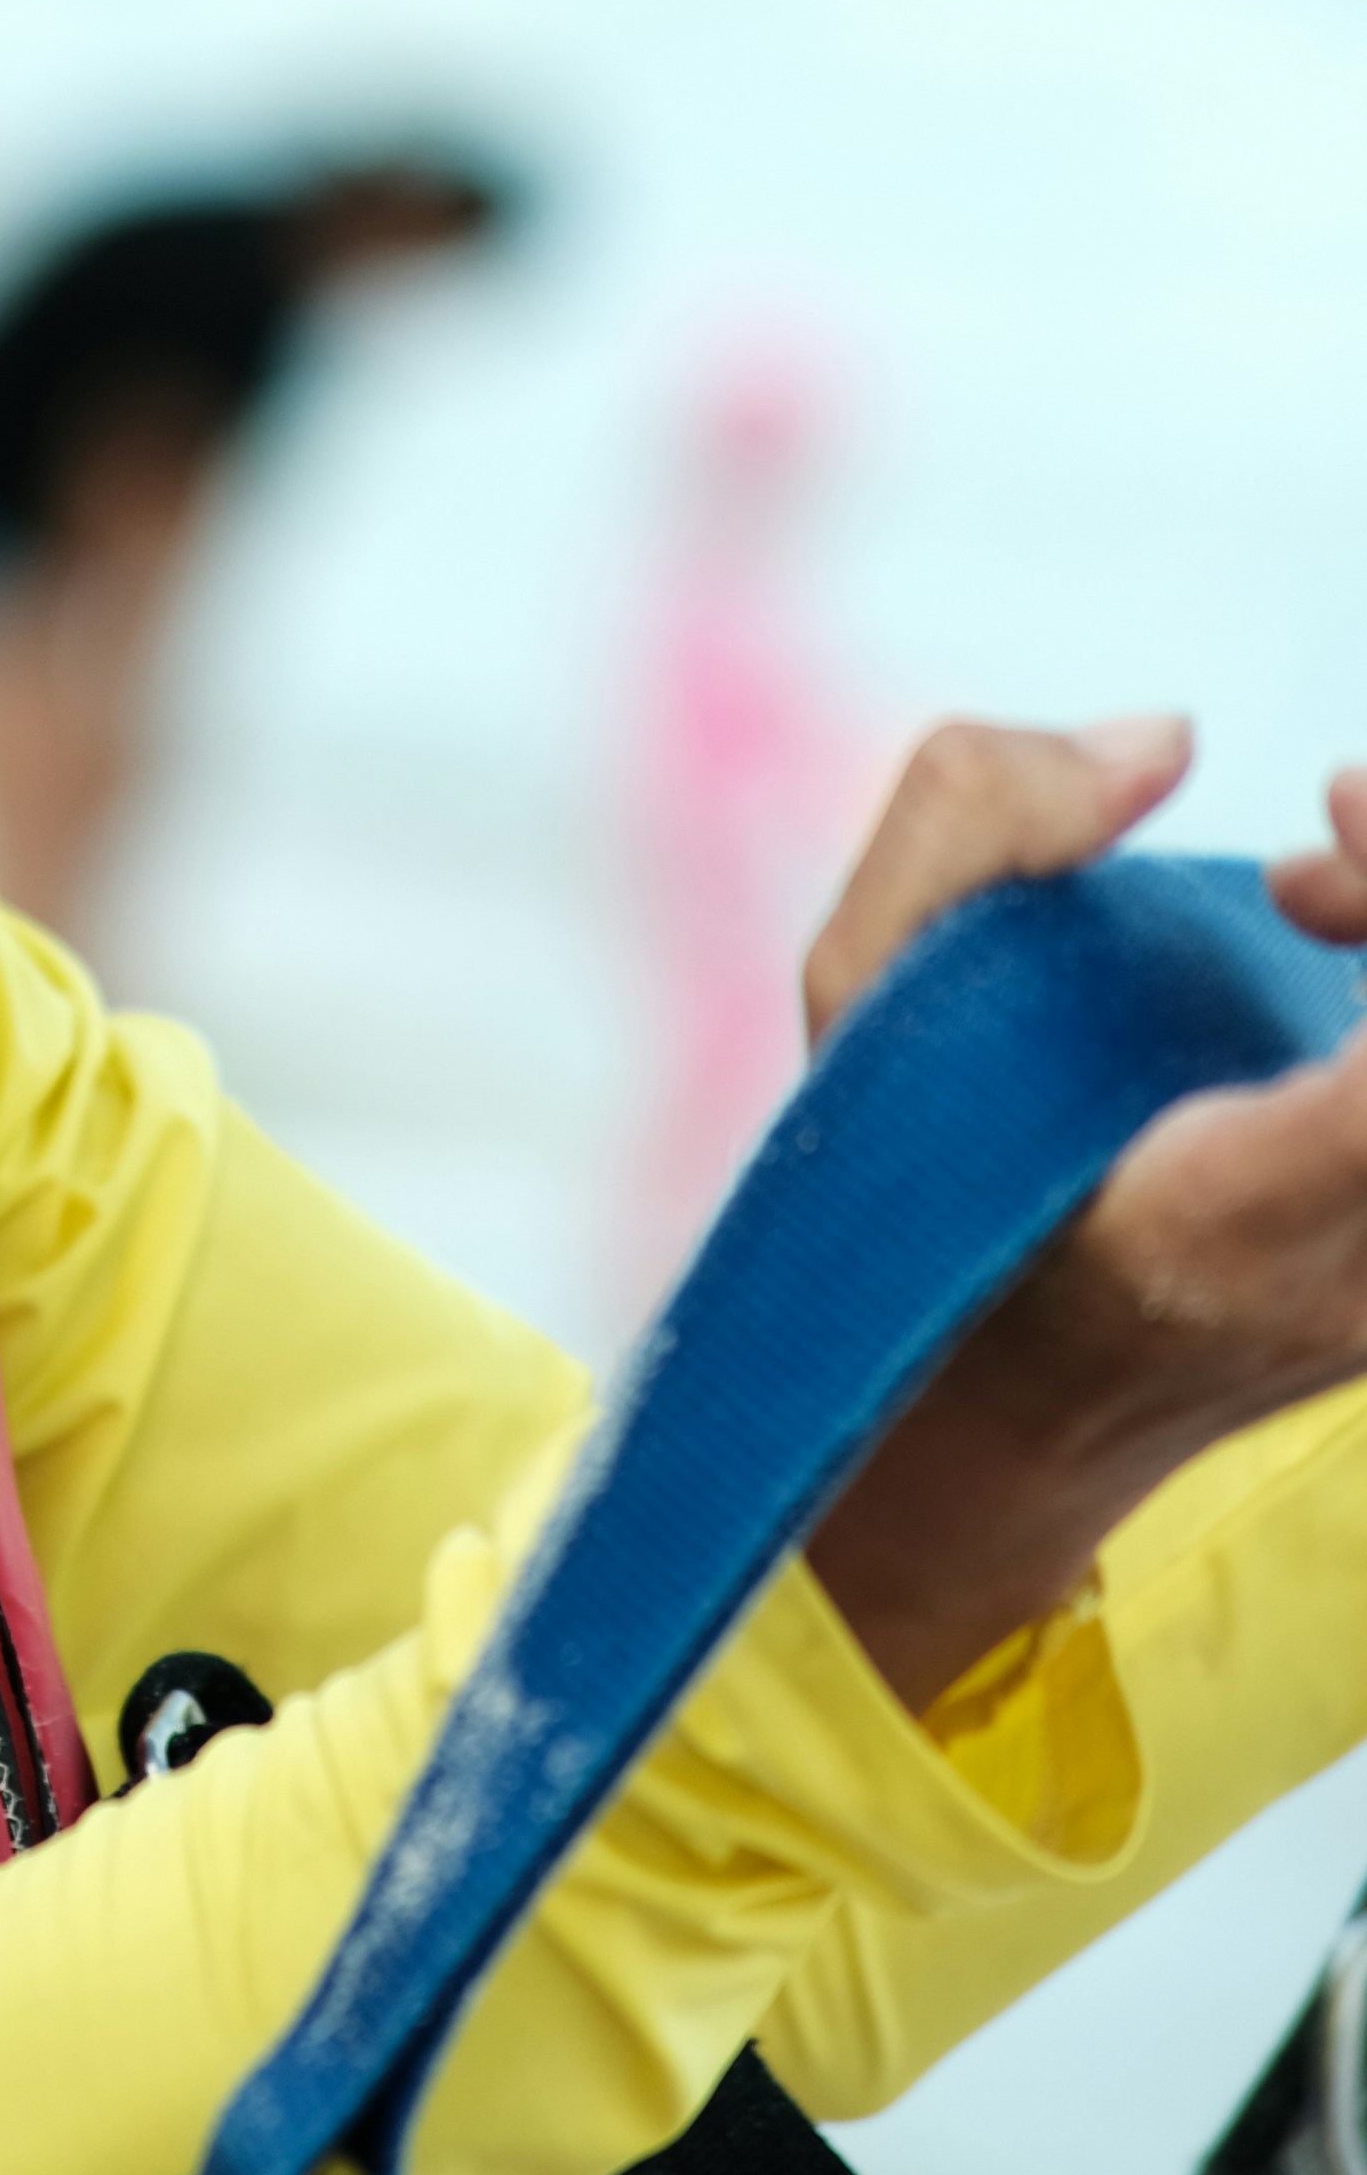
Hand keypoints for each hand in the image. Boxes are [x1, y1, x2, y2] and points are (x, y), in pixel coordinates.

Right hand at [801, 723, 1366, 1709]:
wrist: (978, 1433)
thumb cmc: (903, 1202)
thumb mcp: (856, 994)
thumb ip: (973, 816)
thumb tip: (1163, 741)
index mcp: (1213, 1224)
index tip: (1334, 804)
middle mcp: (1348, 1283)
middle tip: (1331, 815)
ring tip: (1310, 890)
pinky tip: (1331, 949)